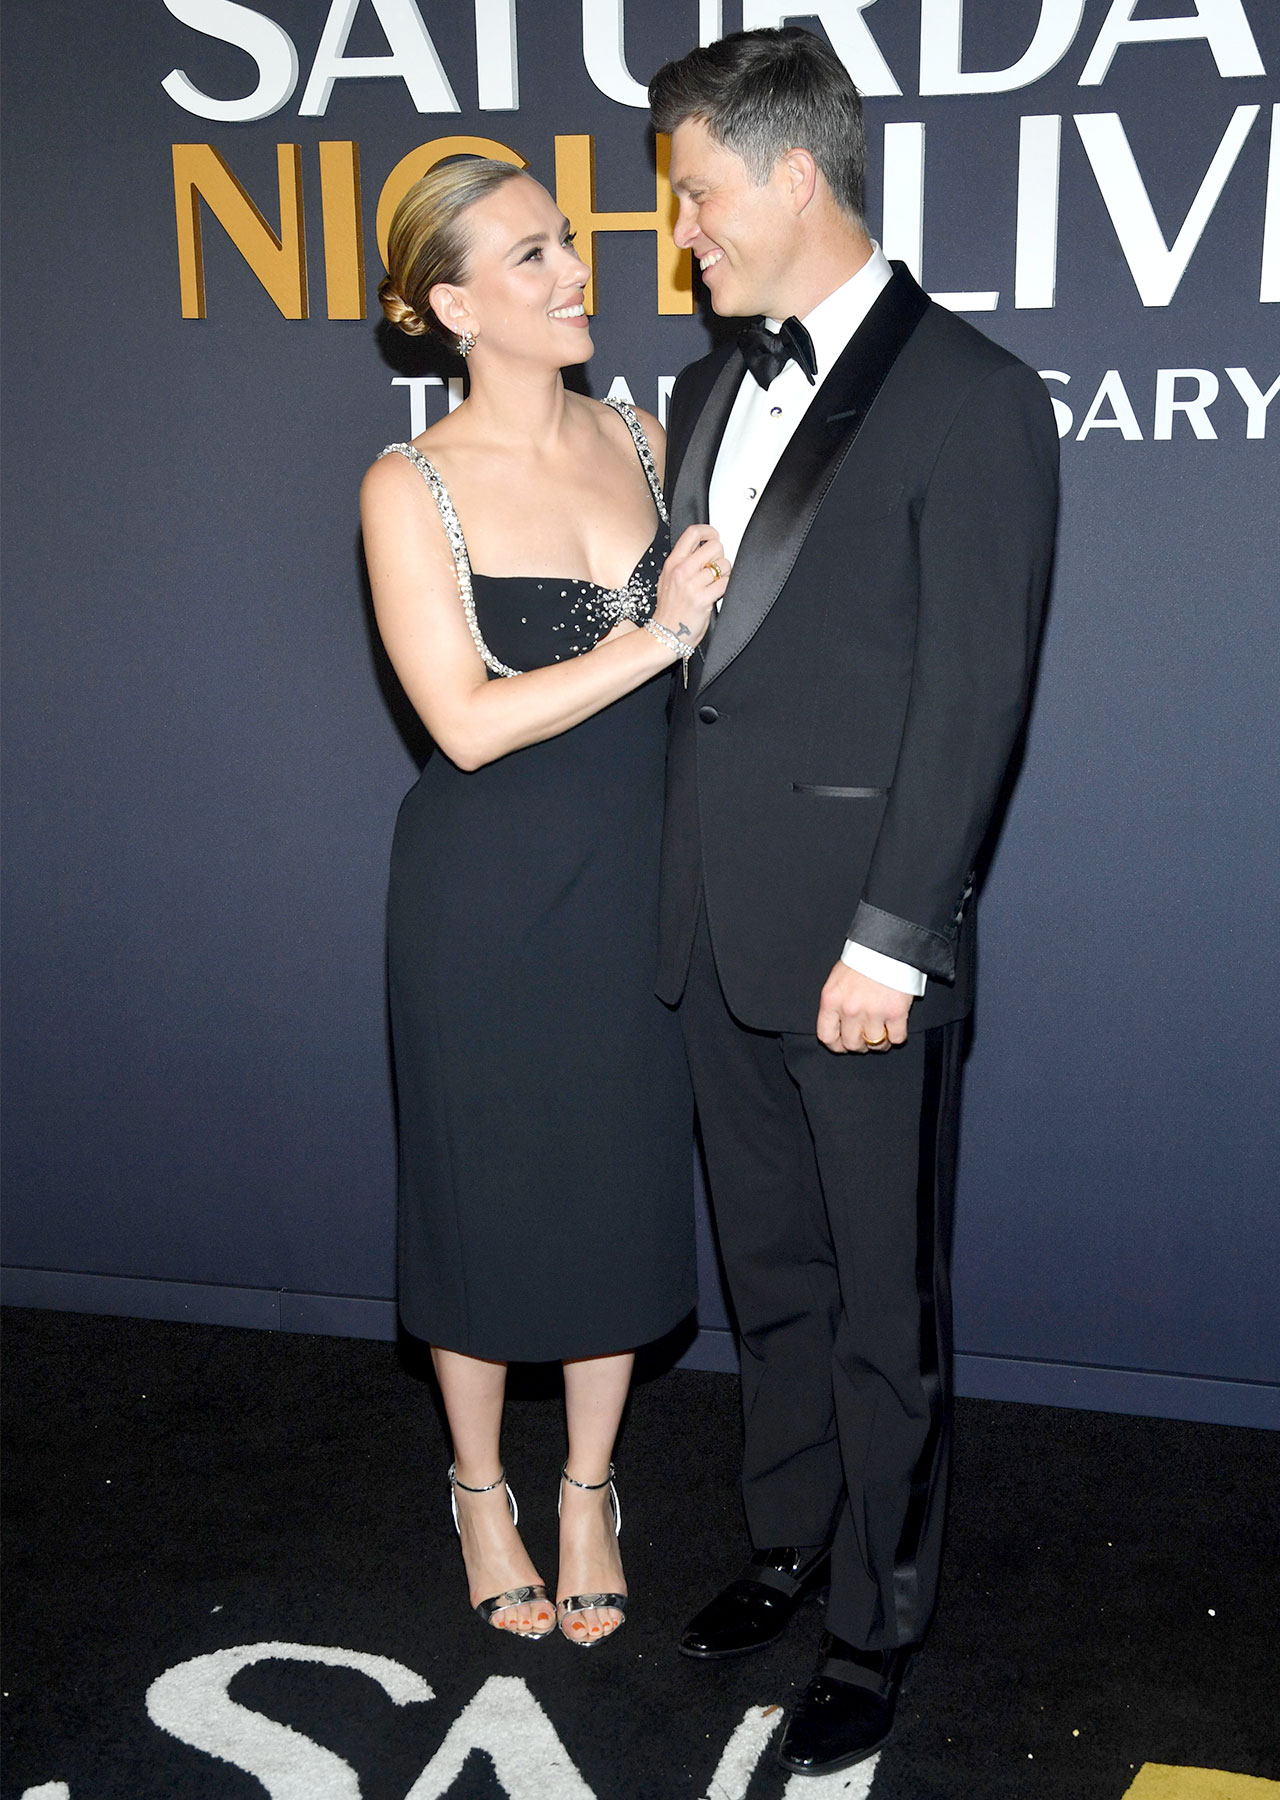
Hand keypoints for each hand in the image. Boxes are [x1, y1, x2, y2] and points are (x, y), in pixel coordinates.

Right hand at [651, 524, 729, 649]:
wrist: (665, 635)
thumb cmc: (670, 609)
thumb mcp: (668, 578)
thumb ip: (683, 560)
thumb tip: (703, 545)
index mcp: (673, 562)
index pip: (693, 532)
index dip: (709, 531)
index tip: (714, 537)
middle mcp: (681, 570)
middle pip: (714, 546)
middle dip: (719, 556)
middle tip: (715, 568)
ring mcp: (692, 585)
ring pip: (723, 565)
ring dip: (725, 574)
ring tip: (714, 583)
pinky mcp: (703, 599)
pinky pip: (725, 583)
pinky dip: (725, 587)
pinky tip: (716, 593)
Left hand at [816, 962, 912, 1053]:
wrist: (887, 945)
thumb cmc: (861, 960)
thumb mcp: (837, 979)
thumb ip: (835, 1003)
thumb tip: (837, 1027)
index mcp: (831, 1000)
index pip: (827, 1037)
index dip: (836, 1045)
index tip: (843, 1043)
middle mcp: (850, 1009)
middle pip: (852, 1044)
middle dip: (860, 1044)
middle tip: (866, 1036)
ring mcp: (873, 1012)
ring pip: (875, 1045)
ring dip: (880, 1042)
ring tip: (883, 1032)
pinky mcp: (896, 1012)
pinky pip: (897, 1038)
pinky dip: (897, 1036)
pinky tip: (895, 1026)